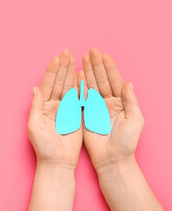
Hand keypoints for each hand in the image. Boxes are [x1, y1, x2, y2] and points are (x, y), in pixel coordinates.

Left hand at [27, 49, 81, 168]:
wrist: (58, 162)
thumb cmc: (44, 147)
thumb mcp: (35, 125)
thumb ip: (36, 106)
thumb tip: (35, 88)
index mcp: (42, 108)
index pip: (48, 85)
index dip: (52, 72)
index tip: (57, 58)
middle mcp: (53, 107)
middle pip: (58, 83)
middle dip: (63, 68)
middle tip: (67, 53)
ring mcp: (65, 111)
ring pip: (69, 88)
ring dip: (71, 74)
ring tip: (75, 59)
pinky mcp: (76, 116)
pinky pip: (79, 98)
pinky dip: (81, 87)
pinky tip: (83, 76)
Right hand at [79, 48, 143, 169]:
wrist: (111, 159)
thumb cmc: (126, 142)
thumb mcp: (134, 120)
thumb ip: (131, 101)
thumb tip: (128, 82)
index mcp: (120, 102)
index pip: (114, 80)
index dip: (108, 67)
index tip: (103, 55)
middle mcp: (107, 102)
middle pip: (100, 80)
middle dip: (95, 65)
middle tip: (90, 51)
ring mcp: (95, 108)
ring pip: (90, 86)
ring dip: (86, 72)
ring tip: (82, 59)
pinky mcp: (85, 115)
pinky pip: (81, 98)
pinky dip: (78, 87)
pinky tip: (76, 76)